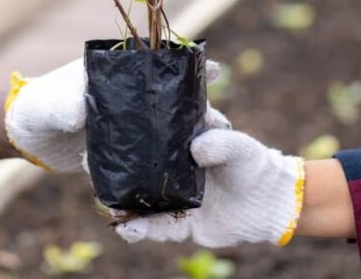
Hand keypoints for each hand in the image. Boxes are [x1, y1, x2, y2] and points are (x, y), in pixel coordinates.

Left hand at [5, 58, 226, 173]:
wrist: (23, 138)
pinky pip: (148, 160)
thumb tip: (83, 111)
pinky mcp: (124, 152)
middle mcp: (132, 98)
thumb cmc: (37, 108)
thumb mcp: (51, 106)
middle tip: (221, 124)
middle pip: (176, 102)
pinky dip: (162, 169)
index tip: (217, 69)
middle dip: (200, 111)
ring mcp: (130, 126)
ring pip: (168, 133)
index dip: (192, 67)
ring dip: (187, 143)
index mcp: (121, 75)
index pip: (164, 66)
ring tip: (207, 156)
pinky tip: (179, 184)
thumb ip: (66, 106)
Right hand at [114, 128, 304, 246]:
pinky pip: (156, 229)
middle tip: (89, 163)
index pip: (147, 137)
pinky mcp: (181, 225)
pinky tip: (126, 228)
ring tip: (103, 199)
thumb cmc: (254, 165)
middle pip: (134, 171)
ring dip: (120, 202)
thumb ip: (219, 143)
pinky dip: (140, 230)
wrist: (271, 204)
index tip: (102, 131)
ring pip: (139, 202)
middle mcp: (172, 173)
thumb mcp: (238, 146)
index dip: (123, 136)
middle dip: (111, 170)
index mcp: (180, 146)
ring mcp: (174, 200)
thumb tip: (196, 148)